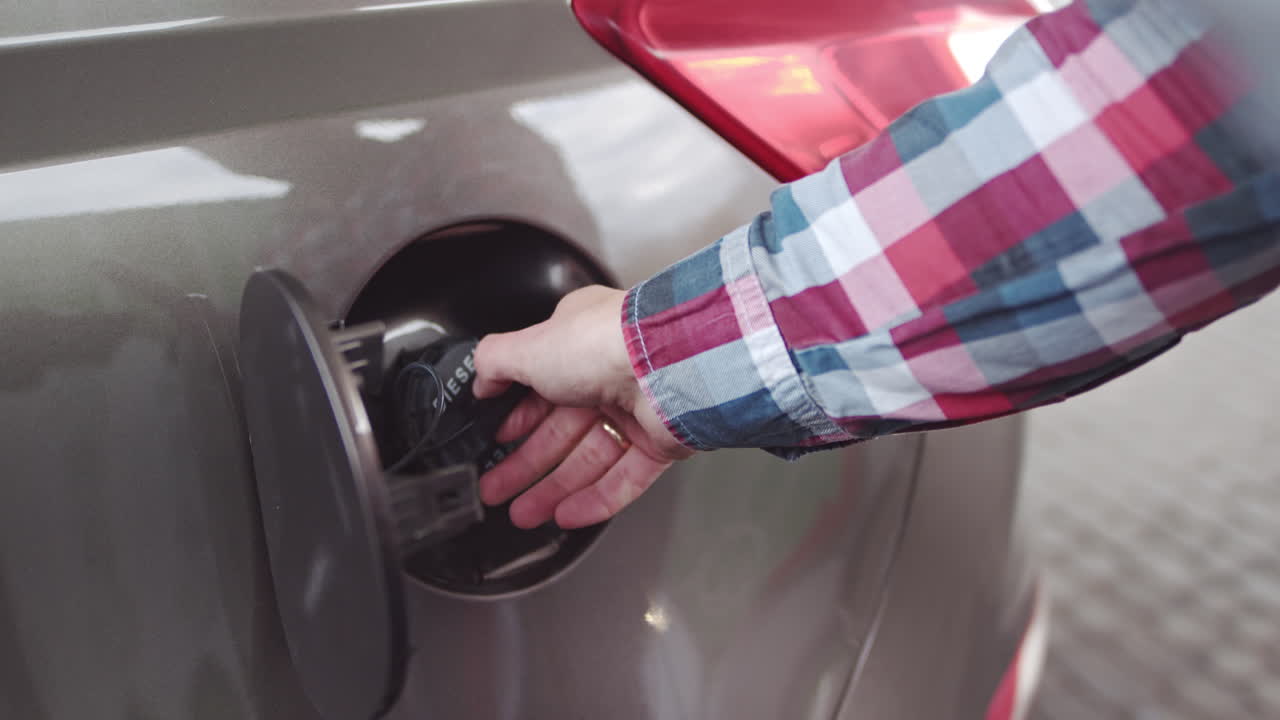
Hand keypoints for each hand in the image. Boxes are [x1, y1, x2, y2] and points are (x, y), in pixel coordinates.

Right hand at [473, 285, 693, 528]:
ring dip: (553, 489)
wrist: (668, 362)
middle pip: (560, 431)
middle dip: (526, 465)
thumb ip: (495, 362)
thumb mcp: (528, 345)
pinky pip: (624, 479)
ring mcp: (637, 411)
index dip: (516, 418)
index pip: (540, 388)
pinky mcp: (661, 443)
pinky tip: (566, 515)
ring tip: (523, 514)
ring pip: (589, 460)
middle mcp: (609, 375)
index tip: (494, 440)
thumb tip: (481, 379)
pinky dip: (595, 499)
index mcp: (579, 345)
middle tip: (497, 489)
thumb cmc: (604, 343)